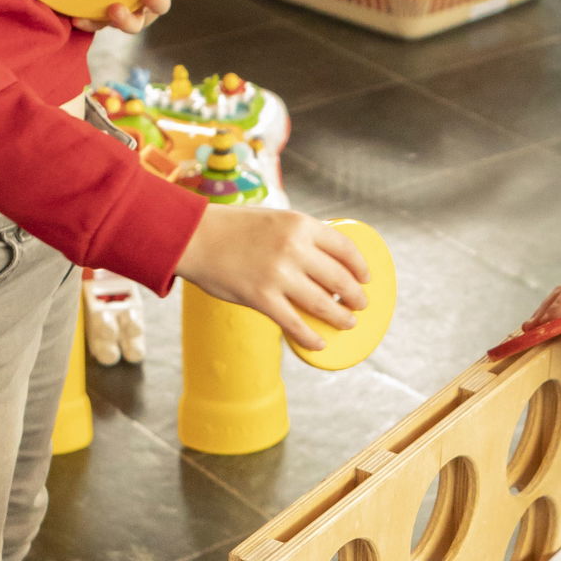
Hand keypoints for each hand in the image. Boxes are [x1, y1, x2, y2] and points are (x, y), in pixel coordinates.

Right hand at [177, 206, 367, 352]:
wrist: (194, 237)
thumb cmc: (233, 227)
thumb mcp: (274, 218)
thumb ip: (300, 236)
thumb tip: (325, 260)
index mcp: (300, 225)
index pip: (345, 248)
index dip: (361, 267)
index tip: (366, 279)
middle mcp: (293, 248)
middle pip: (340, 280)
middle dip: (355, 297)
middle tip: (360, 305)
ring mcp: (278, 275)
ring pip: (323, 305)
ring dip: (340, 318)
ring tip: (347, 323)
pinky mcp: (261, 298)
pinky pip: (294, 324)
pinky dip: (310, 337)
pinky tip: (318, 342)